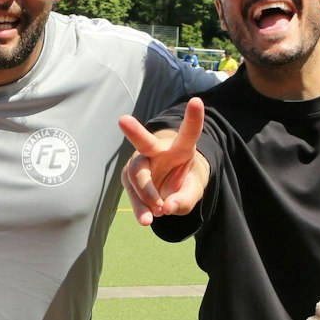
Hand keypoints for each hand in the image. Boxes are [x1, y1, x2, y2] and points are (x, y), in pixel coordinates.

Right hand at [118, 97, 207, 225]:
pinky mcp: (129, 178)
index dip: (193, 118)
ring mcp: (140, 163)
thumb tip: (167, 208)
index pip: (188, 132)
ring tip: (159, 212)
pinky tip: (146, 219)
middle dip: (134, 131)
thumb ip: (185, 199)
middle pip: (144, 142)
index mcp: (180, 148)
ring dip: (147, 195)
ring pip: (137, 175)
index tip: (197, 101)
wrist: (170, 188)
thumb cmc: (184, 182)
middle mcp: (157, 151)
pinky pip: (132, 193)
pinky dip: (140, 208)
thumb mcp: (193, 190)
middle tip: (123, 120)